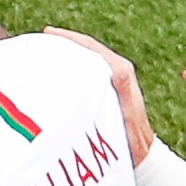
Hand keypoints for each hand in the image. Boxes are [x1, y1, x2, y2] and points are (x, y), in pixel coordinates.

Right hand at [44, 27, 155, 163]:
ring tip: (48, 51)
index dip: (70, 38)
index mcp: (122, 71)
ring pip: (87, 59)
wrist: (141, 153)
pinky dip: (72, 66)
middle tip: (45, 37)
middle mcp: (117, 72)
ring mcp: (112, 81)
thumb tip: (119, 68)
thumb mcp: (128, 113)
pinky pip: (87, 72)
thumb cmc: (133, 137)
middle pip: (88, 49)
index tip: (49, 33)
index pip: (91, 46)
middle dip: (67, 41)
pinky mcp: (107, 91)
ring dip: (69, 53)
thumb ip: (124, 88)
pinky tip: (59, 73)